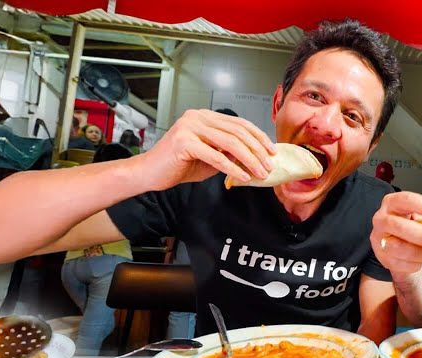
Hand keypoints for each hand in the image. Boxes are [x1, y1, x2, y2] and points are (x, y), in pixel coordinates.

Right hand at [136, 109, 275, 190]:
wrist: (149, 173)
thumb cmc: (177, 165)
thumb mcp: (209, 157)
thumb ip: (228, 153)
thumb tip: (253, 156)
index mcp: (204, 116)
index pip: (238, 123)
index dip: (258, 136)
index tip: (271, 151)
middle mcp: (198, 117)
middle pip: (237, 131)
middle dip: (257, 150)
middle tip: (269, 165)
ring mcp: (190, 127)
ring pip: (230, 142)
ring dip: (249, 160)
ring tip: (260, 173)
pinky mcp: (184, 142)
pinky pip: (215, 156)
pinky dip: (232, 168)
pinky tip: (242, 177)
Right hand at [369, 192, 421, 275]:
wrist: (400, 246)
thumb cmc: (414, 226)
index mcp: (392, 202)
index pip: (407, 200)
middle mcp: (381, 219)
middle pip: (401, 227)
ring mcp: (378, 239)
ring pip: (400, 248)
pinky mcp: (381, 257)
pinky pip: (400, 263)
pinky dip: (417, 264)